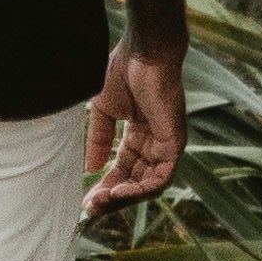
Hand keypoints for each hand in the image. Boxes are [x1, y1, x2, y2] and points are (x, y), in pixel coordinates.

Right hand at [84, 35, 186, 212]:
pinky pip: (160, 178)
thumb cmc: (123, 71)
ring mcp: (167, 145)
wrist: (143, 52)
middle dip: (111, 197)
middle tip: (89, 207)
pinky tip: (117, 192)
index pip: (123, 168)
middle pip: (135, 181)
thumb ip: (98, 138)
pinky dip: (139, 190)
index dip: (105, 185)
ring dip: (123, 198)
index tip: (86, 199)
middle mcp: (155, 143)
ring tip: (100, 203)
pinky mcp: (175, 144)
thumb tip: (91, 168)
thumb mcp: (103, 110)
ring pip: (147, 185)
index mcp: (139, 134)